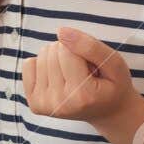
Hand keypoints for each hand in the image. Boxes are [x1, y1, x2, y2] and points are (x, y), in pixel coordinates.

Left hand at [22, 26, 136, 123]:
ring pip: (41, 56)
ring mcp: (44, 105)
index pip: (67, 50)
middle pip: (52, 52)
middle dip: (69, 53)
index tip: (92, 66)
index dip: (81, 49)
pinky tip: (59, 77)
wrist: (108, 112)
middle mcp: (59, 103)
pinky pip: (28, 65)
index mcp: (82, 95)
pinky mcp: (34, 103)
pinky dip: (43, 65)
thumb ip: (90, 46)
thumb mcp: (114, 62)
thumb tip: (61, 31)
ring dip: (57, 58)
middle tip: (83, 72)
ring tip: (73, 75)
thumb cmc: (112, 85)